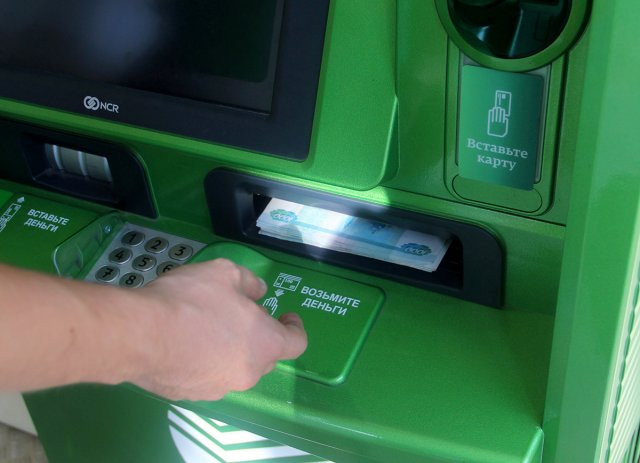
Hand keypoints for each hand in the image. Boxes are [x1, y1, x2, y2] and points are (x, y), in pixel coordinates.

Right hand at [129, 259, 306, 400]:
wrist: (138, 335)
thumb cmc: (192, 300)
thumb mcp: (225, 273)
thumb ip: (249, 282)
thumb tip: (258, 292)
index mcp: (265, 344)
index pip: (296, 343)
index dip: (294, 327)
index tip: (285, 316)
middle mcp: (248, 373)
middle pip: (264, 356)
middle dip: (257, 336)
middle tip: (238, 314)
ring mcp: (218, 389)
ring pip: (234, 368)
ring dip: (229, 350)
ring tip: (204, 326)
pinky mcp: (189, 396)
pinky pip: (206, 376)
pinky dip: (203, 362)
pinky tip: (182, 343)